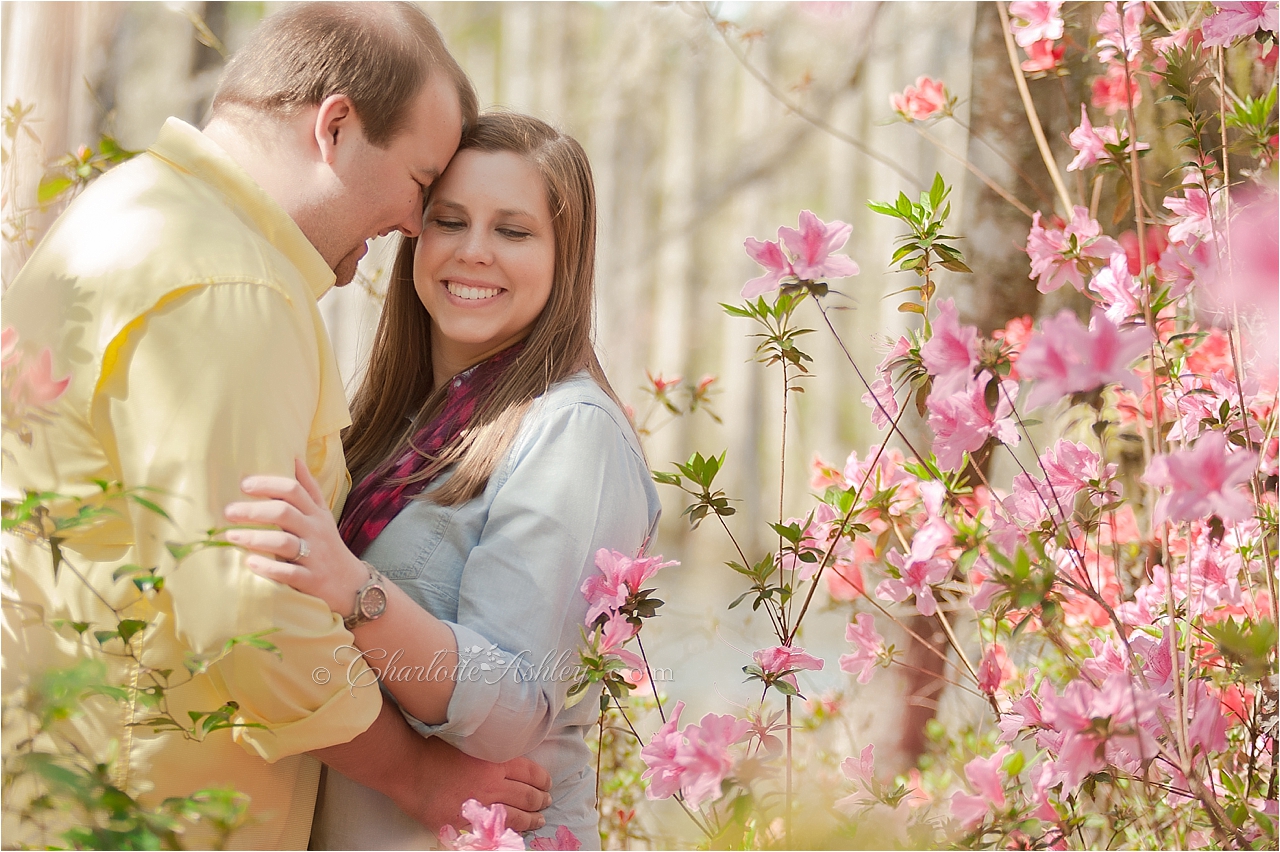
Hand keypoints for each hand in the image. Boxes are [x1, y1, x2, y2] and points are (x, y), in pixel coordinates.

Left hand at [224, 458, 365, 616]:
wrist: (351, 584)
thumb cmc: (327, 545)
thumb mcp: (322, 515)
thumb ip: (309, 489)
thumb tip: (295, 457)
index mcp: (315, 514)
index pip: (293, 490)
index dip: (268, 484)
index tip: (244, 485)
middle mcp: (315, 531)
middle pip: (285, 513)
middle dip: (254, 511)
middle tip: (228, 511)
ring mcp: (314, 556)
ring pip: (285, 542)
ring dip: (255, 538)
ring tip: (231, 536)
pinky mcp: (311, 580)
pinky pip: (289, 573)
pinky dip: (269, 568)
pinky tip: (250, 563)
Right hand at [403, 737, 552, 832]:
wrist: (408, 768)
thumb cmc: (434, 751)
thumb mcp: (471, 744)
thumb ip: (491, 755)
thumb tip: (509, 762)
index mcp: (495, 763)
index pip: (530, 772)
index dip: (543, 780)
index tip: (547, 783)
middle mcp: (492, 786)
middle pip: (528, 796)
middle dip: (541, 800)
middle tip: (547, 801)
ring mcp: (479, 807)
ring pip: (516, 817)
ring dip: (531, 819)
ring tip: (538, 819)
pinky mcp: (463, 824)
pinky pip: (490, 832)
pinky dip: (505, 833)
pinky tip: (511, 832)